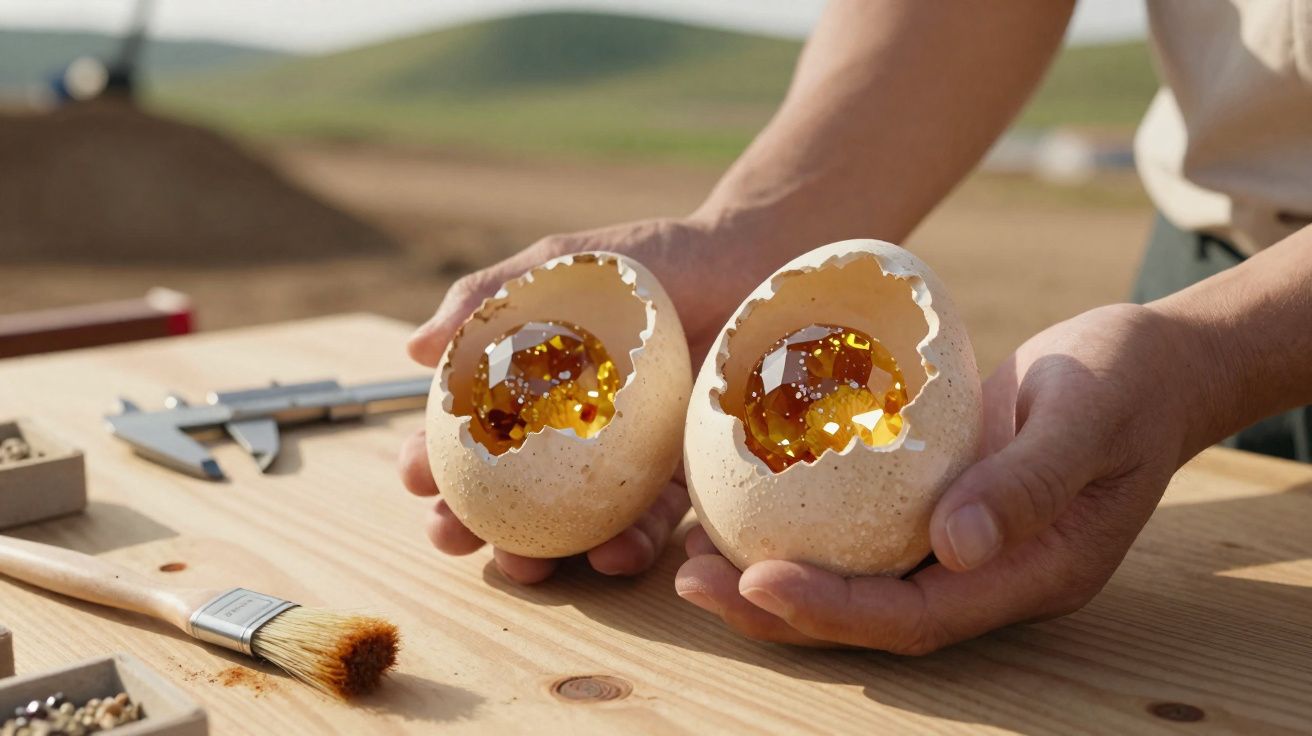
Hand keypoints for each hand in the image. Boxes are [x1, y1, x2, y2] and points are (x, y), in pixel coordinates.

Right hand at [400, 216, 757, 582]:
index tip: (415, 476)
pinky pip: (653, 522)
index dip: (429, 461)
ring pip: (573, 528)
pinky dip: (632, 546)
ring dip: (545, 559)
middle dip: (469, 528)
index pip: (463, 435)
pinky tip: (618, 554)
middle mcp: (569, 436)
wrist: (741, 261)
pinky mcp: (679, 477)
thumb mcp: (558, 266)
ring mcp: (623, 463)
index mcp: (527, 391)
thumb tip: (415, 349)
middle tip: (452, 537)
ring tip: (531, 569)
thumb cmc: (642, 263)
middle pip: (505, 497)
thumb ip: (489, 297)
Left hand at [676, 304, 1195, 650]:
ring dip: (770, 575)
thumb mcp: (1086, 417)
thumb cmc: (1124, 380)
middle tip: (690, 579)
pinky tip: (734, 498)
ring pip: (853, 581)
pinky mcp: (931, 506)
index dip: (835, 611)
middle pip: (868, 616)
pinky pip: (856, 532)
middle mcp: (982, 576)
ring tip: (688, 553)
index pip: (917, 617)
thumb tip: (952, 549)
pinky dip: (796, 525)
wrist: (1147, 365)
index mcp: (1028, 575)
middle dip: (776, 610)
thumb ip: (1027, 483)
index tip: (757, 580)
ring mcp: (957, 546)